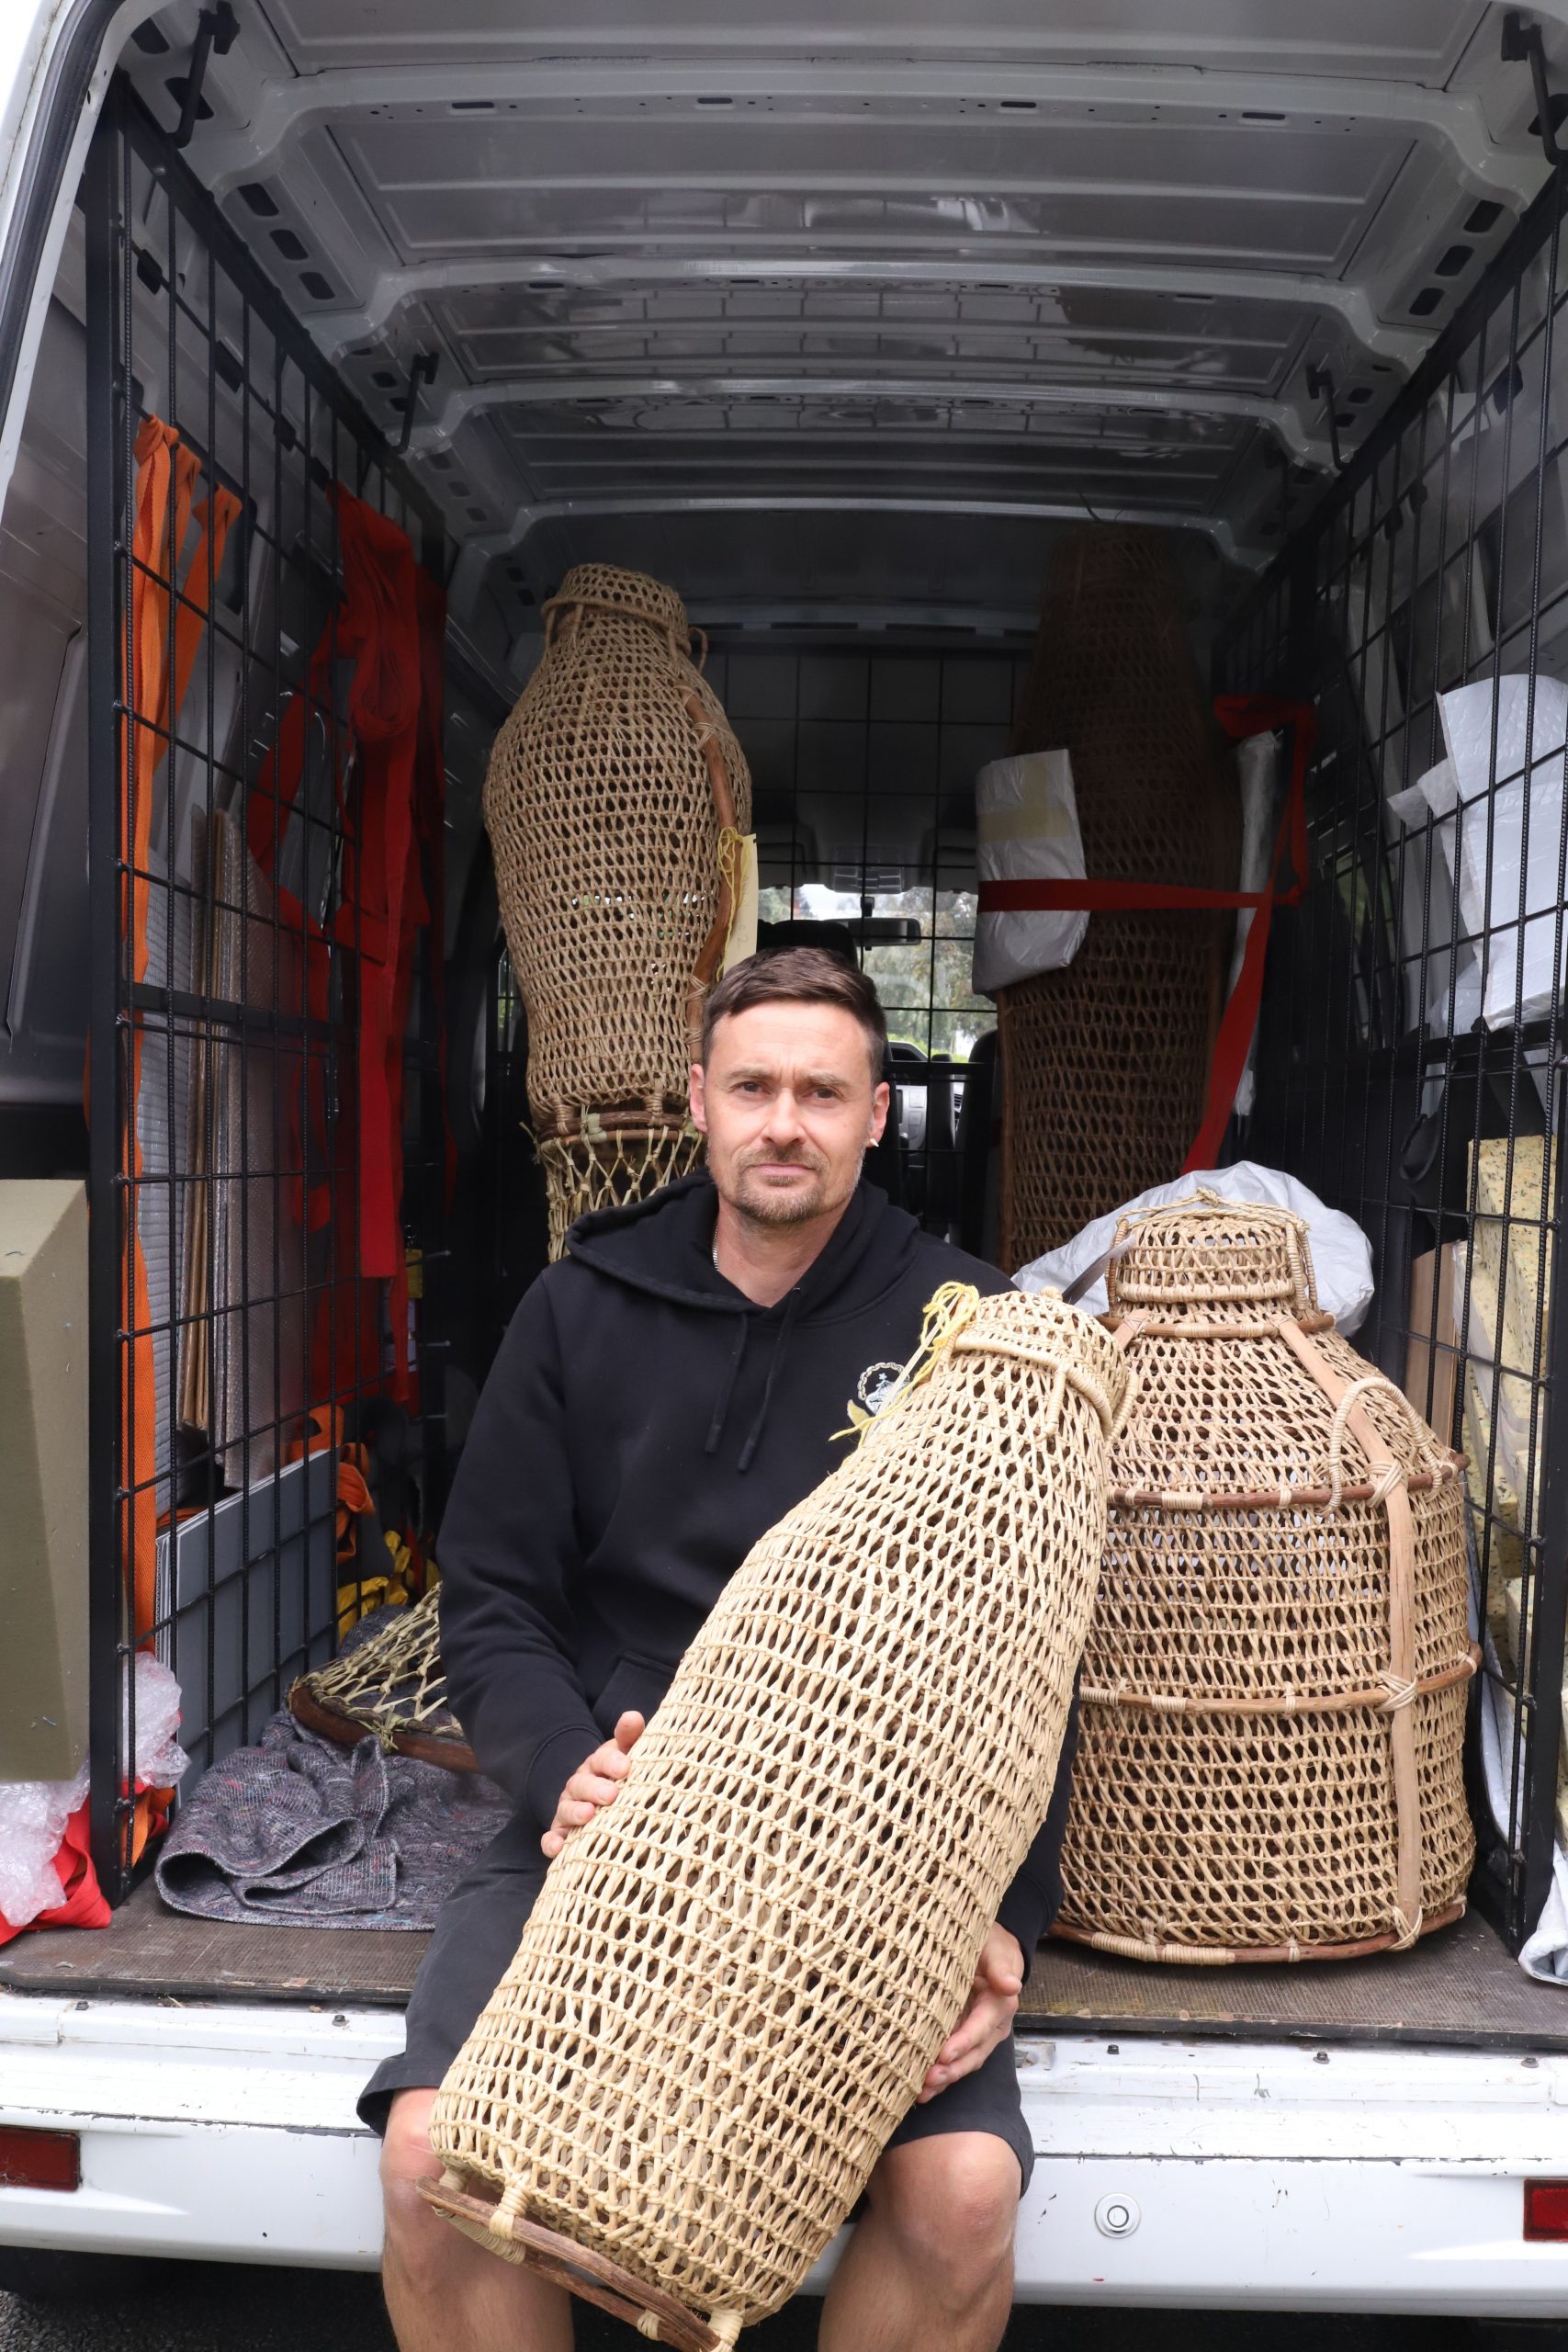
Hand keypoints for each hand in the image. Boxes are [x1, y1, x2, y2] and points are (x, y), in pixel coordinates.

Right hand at [540, 1711, 644, 1858]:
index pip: (603, 1758)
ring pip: (567, 1808)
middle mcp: (580, 1784)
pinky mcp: (561, 1832)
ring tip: (589, 1815)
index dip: (612, 1762)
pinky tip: (557, 1848)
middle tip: (612, 1794)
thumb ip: (630, 1738)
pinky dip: (552, 1842)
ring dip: (576, 1812)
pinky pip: (552, 1837)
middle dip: (595, 1788)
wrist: (605, 1802)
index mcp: (599, 1764)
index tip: (625, 1767)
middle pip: (583, 1784)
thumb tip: (632, 1716)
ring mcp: (568, 1807)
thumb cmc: (622, 1777)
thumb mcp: (629, 1755)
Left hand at [917, 1922, 1023, 2102]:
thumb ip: (1001, 1967)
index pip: (981, 2028)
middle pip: (973, 2054)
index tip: (944, 2055)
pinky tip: (922, 2088)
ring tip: (921, 2091)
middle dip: (952, 2070)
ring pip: (963, 2062)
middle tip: (928, 2080)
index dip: (963, 2042)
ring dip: (944, 2079)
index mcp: (1000, 2005)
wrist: (992, 1951)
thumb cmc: (992, 1947)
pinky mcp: (964, 2037)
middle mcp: (991, 2026)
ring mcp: (978, 2035)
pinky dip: (940, 2075)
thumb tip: (1012, 1985)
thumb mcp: (997, 1950)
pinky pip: (954, 2059)